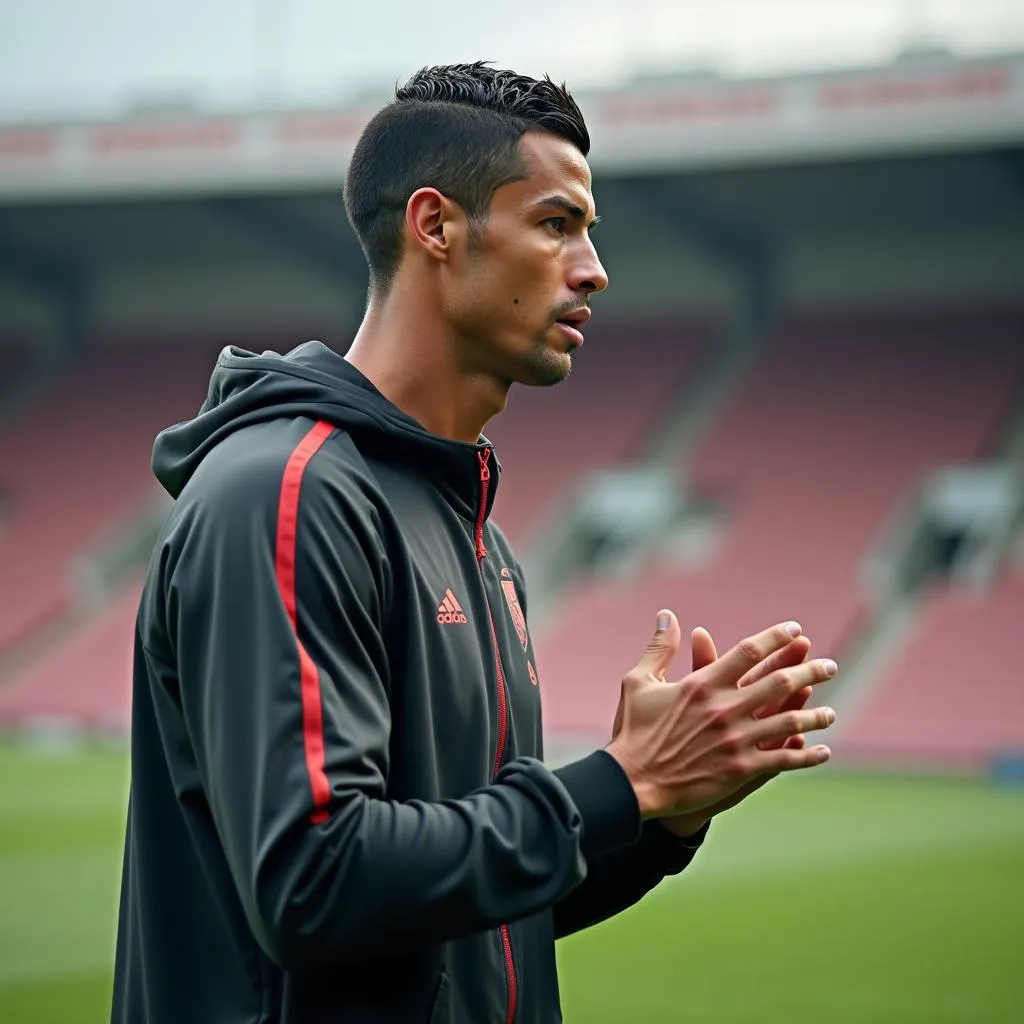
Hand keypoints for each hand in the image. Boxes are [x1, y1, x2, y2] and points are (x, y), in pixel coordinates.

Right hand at [605, 613, 836, 823]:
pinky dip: (806, 755)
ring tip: (830, 712)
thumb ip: (659, 647)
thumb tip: (668, 615)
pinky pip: (783, 760)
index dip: (776, 638)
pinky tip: (822, 751)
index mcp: (701, 684)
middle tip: (829, 666)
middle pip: (778, 682)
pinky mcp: (740, 770)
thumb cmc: (633, 730)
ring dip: (815, 715)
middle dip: (809, 671)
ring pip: (789, 722)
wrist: (633, 781)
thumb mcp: (638, 681)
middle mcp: (724, 709)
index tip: (795, 631)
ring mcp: (735, 741)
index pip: (748, 652)